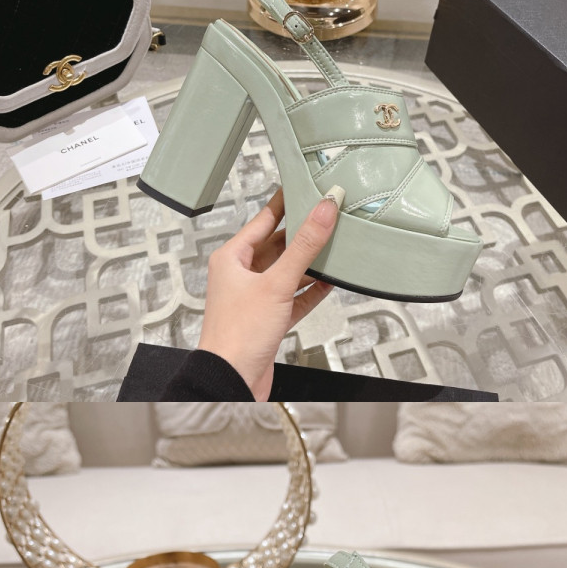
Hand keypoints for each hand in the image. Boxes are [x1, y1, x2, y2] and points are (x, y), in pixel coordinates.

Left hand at [199, 186, 338, 399]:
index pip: (263, 220)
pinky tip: (329, 282)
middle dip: (303, 233)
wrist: (232, 380)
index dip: (285, 202)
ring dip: (310, 263)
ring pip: (287, 271)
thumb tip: (323, 210)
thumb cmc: (237, 336)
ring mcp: (255, 298)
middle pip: (278, 245)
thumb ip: (304, 246)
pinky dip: (310, 290)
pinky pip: (294, 297)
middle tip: (327, 215)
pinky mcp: (268, 319)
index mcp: (232, 259)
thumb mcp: (277, 282)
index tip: (303, 187)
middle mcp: (241, 276)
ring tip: (334, 246)